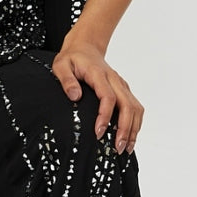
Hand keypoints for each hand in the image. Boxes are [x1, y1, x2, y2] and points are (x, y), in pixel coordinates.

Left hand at [50, 38, 144, 154]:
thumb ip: (66, 80)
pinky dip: (136, 124)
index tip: (98, 133)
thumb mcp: (61, 65)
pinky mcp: (124, 90)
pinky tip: (130, 138)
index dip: (105, 116)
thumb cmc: (73, 58)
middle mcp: (115, 80)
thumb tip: (75, 97)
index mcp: (98, 74)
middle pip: (127, 105)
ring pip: (135, 108)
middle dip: (125, 128)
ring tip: (126, 148)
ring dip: (133, 129)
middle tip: (118, 148)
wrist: (86, 47)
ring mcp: (122, 85)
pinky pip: (135, 108)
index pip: (108, 97)